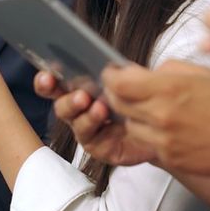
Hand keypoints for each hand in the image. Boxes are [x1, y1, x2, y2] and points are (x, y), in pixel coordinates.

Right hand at [34, 72, 155, 166]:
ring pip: (75, 122)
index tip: (47, 76)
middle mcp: (80, 111)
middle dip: (67, 99)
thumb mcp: (129, 79)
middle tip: (81, 95)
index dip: (46, 81)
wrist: (163, 126)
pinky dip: (95, 125)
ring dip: (84, 112)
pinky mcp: (99, 147)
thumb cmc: (142, 100)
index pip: (56, 85)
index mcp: (81, 90)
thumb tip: (106, 63)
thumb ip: (114, 71)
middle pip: (61, 105)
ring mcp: (88, 131)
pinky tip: (104, 116)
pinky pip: (91, 139)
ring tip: (98, 106)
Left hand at [103, 60, 209, 175]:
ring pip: (130, 126)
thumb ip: (166, 70)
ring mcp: (163, 139)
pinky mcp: (168, 157)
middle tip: (125, 90)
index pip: (119, 83)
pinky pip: (147, 144)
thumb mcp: (199, 73)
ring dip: (134, 117)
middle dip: (116, 95)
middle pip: (117, 104)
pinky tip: (171, 130)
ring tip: (154, 112)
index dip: (111, 77)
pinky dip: (152, 135)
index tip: (112, 74)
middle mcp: (161, 114)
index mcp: (168, 88)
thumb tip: (143, 73)